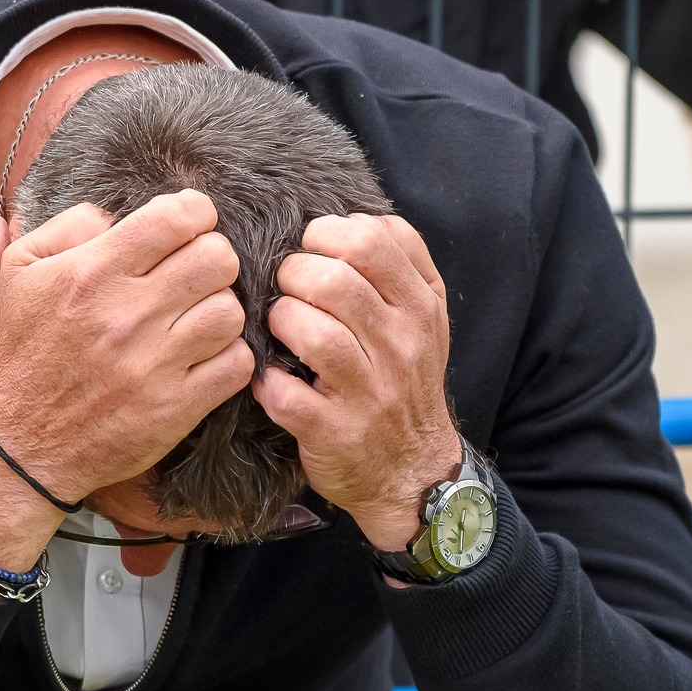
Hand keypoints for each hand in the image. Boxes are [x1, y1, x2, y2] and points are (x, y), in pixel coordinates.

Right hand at [0, 190, 251, 500]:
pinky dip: (229, 358)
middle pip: (217, 259)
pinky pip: (237, 365)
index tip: (189, 227)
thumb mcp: (21, 271)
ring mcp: (154, 364)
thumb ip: (69, 226)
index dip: (195, 213)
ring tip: (197, 318)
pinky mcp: (176, 407)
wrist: (25, 443)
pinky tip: (205, 356)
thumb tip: (118, 214)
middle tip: (196, 275)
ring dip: (220, 310)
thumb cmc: (27, 352)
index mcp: (93, 273)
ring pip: (231, 311)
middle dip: (213, 258)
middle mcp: (127, 315)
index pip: (176, 218)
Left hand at [252, 213, 460, 551]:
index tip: (312, 250)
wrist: (413, 471)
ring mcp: (369, 392)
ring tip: (281, 329)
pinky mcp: (335, 432)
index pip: (373, 241)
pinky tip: (270, 379)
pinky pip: (284, 393)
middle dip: (293, 275)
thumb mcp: (425, 320)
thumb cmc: (405, 382)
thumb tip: (350, 219)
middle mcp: (401, 346)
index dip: (327, 234)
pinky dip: (266, 382)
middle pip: (333, 280)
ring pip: (310, 332)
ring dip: (279, 322)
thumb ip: (401, 264)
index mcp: (421, 308)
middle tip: (287, 290)